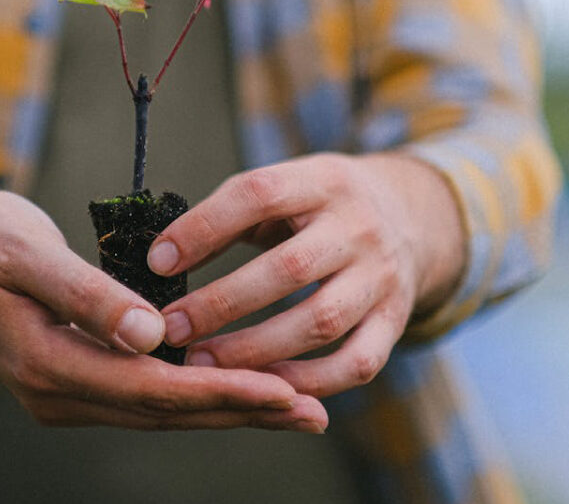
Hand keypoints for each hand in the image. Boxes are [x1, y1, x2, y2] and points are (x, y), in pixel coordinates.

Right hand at [0, 188, 326, 431]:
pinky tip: (237, 388)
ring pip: (160, 409)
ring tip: (294, 407)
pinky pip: (146, 396)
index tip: (283, 390)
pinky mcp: (74, 381)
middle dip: (241, 411)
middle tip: (313, 411)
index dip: (220, 390)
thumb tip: (151, 335)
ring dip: (227, 409)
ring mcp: (64, 393)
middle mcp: (57, 392)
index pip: (151, 388)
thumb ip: (86, 293)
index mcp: (45, 362)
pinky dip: (196, 394)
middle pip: (165, 411)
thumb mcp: (24, 251)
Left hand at [148, 153, 463, 397]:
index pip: (259, 195)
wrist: (410, 217)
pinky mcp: (396, 320)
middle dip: (222, 303)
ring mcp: (382, 277)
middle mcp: (358, 227)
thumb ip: (230, 215)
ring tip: (202, 364)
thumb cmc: (318, 208)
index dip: (204, 228)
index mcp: (322, 181)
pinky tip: (263, 387)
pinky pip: (356, 363)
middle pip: (289, 269)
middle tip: (171, 328)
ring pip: (320, 322)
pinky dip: (309, 381)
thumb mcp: (285, 188)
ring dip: (255, 349)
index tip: (158, 262)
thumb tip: (162, 258)